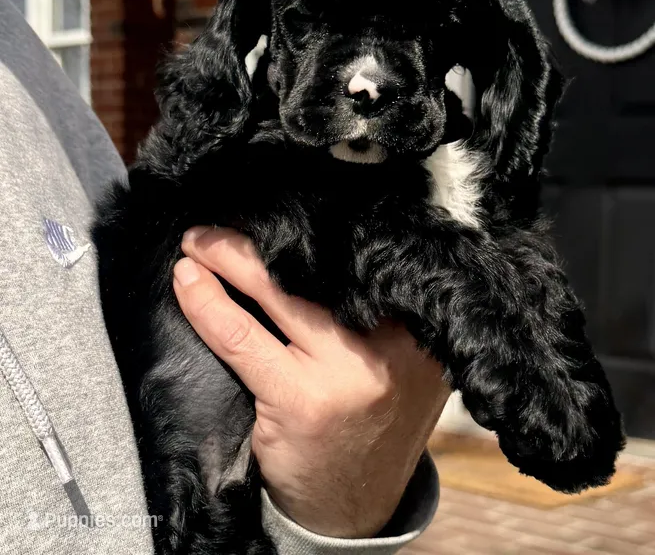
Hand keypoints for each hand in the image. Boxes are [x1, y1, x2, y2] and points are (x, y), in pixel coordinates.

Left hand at [173, 226, 450, 537]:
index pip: (361, 259)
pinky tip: (188, 282)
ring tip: (197, 241)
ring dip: (228, 258)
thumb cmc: (369, 423)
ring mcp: (345, 372)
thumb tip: (316, 251)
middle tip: (223, 220)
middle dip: (262, 238)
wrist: (358, 508)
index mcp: (418, 327)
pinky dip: (208, 304)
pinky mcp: (301, 399)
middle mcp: (390, 345)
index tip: (280, 208)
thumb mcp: (394, 364)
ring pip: (276, 293)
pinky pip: (242, 338)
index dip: (316, 227)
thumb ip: (373, 315)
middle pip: (318, 268)